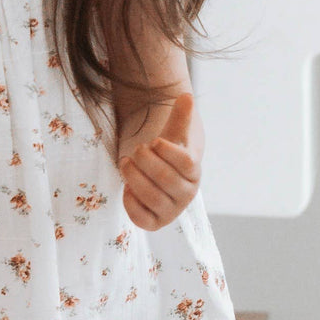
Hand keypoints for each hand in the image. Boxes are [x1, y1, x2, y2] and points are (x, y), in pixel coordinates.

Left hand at [119, 92, 200, 230]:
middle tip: (135, 150)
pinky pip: (141, 218)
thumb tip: (186, 96)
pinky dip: (130, 201)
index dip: (167, 151)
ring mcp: (171, 211)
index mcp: (194, 172)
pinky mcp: (154, 223)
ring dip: (133, 178)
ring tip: (125, 163)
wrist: (157, 177)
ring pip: (151, 197)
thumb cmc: (164, 154)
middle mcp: (186, 194)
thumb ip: (179, 117)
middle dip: (145, 161)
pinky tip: (127, 188)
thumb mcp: (172, 135)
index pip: (186, 163)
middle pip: (166, 179)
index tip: (154, 141)